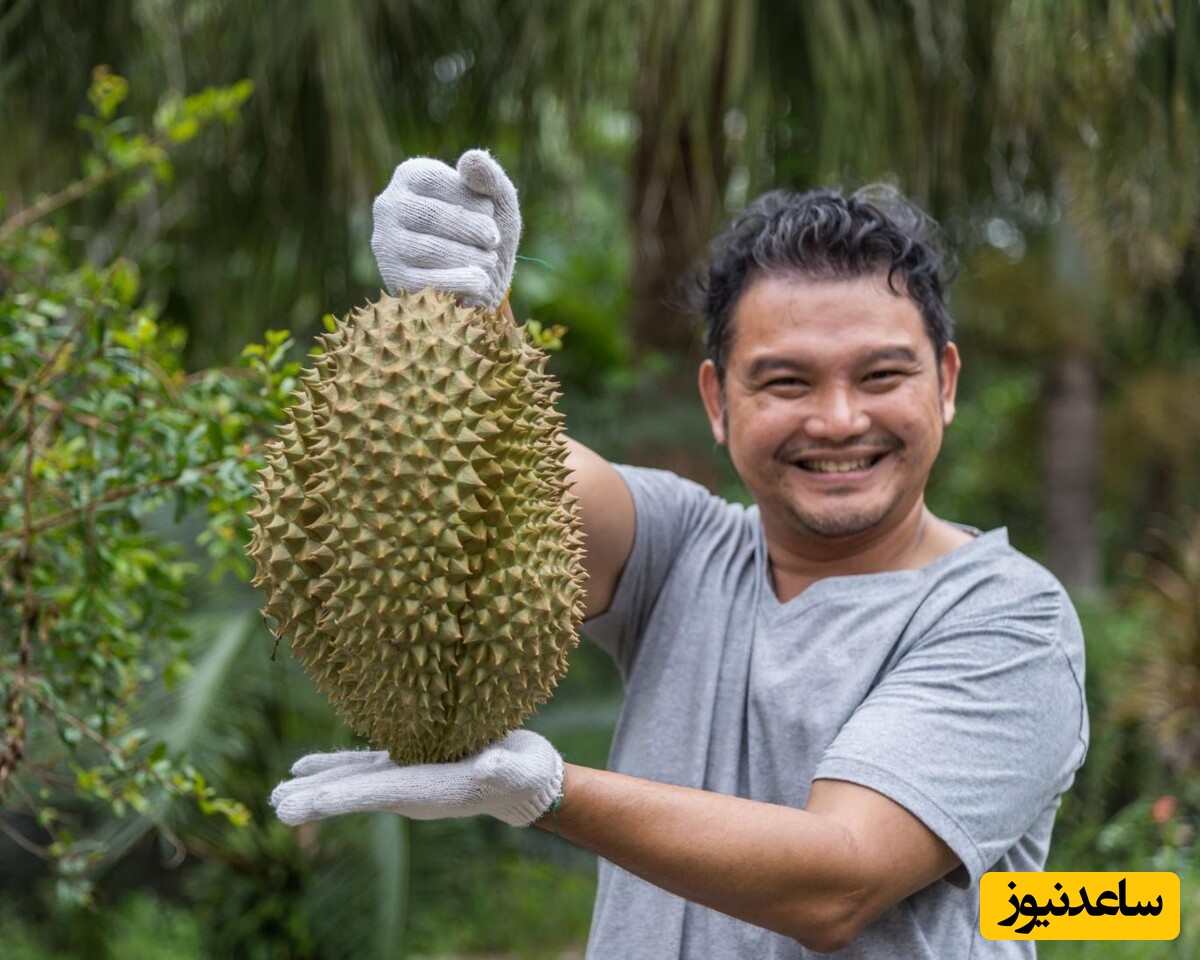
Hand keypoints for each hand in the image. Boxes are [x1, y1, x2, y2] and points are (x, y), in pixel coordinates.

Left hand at [270, 730, 561, 826]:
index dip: (340, 797)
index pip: (378, 794)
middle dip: (316, 799)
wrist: (526, 781)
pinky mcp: (408, 760)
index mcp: (431, 789)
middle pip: (355, 793)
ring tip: (279, 793)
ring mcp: (406, 776)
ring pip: (352, 780)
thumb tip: (489, 766)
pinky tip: (304, 766)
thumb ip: (502, 767)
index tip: (305, 804)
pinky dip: (334, 764)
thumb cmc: (523, 774)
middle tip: (275, 807)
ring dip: (316, 784)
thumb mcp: (516, 768)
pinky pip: (362, 764)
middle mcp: (410, 788)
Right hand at [370, 149, 521, 310]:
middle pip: (431, 215)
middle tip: (493, 240)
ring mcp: (386, 242)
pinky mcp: (394, 277)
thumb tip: (471, 158)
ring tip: (489, 261)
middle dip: (471, 229)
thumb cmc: (485, 234)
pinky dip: (460, 281)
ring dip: (470, 256)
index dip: (471, 199)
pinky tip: (481, 282)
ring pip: (430, 248)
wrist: (480, 282)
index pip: (438, 181)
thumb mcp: (497, 202)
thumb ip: (490, 178)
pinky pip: (427, 279)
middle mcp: (389, 205)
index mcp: (410, 176)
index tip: (490, 212)